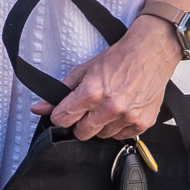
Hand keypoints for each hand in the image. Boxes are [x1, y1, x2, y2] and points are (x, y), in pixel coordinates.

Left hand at [37, 18, 179, 141]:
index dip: (61, 115)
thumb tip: (39, 108)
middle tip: (89, 108)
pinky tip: (122, 110)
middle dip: (80, 123)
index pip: (62, 119)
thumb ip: (61, 91)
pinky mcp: (142, 123)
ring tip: (108, 106)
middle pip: (81, 133)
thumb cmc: (119, 59)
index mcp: (91, 93)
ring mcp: (127, 117)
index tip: (66, 111)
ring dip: (101, 125)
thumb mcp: (85, 70)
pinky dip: (119, 126)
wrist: (151, 53)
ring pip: (102, 136)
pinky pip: (121, 136)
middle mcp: (109, 107)